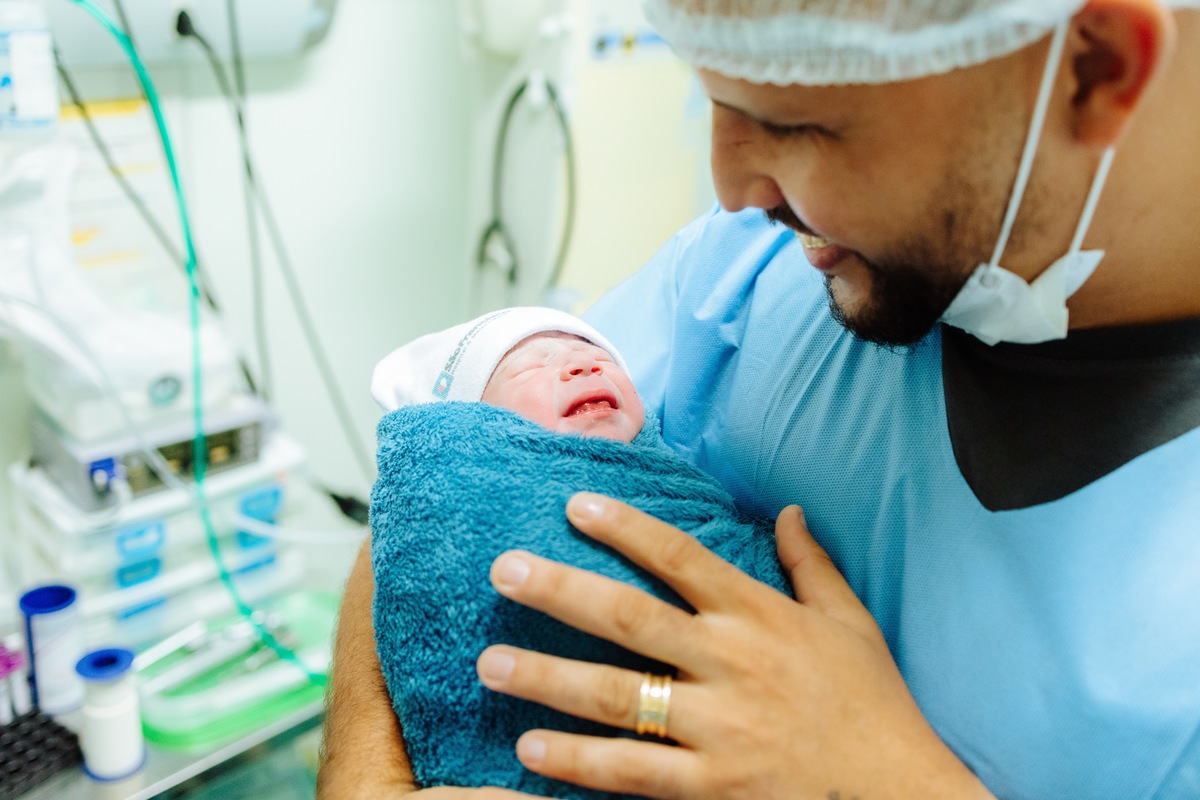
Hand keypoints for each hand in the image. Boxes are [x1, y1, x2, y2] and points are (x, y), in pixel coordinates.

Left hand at [473, 494, 994, 799]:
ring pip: (617, 696)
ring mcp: (718, 727)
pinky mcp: (713, 786)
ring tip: (490, 663)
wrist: (904, 791)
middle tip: (503, 570)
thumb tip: (790, 510)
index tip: (574, 504)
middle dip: (561, 590)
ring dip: (548, 677)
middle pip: (630, 618)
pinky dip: (580, 760)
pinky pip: (633, 772)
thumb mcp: (850, 622)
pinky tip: (531, 747)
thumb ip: (811, 564)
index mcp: (758, 616)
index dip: (625, 527)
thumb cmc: (873, 703)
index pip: (680, 558)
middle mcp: (730, 663)